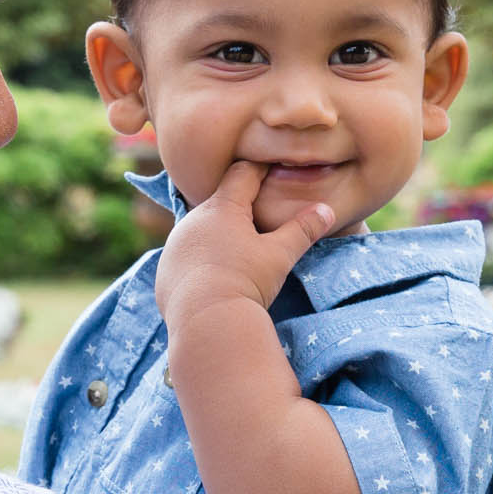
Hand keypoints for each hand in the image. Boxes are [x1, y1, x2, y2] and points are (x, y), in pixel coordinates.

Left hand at [156, 161, 335, 316]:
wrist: (207, 323)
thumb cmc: (246, 282)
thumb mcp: (280, 255)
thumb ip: (303, 229)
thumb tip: (327, 210)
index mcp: (221, 207)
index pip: (242, 173)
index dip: (259, 170)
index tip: (272, 170)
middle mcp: (192, 220)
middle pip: (219, 203)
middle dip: (238, 207)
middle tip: (259, 216)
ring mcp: (174, 246)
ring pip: (199, 231)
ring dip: (217, 235)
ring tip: (236, 250)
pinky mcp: (165, 271)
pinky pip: (185, 257)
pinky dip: (200, 261)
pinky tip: (214, 275)